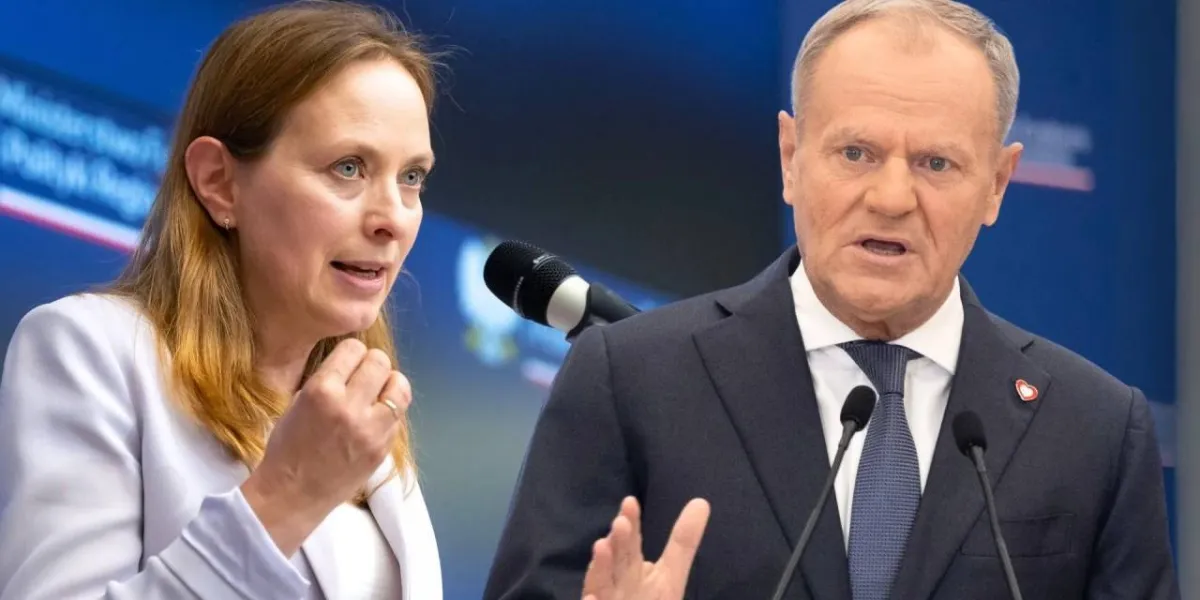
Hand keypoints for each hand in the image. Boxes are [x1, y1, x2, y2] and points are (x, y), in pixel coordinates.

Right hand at [241, 338, 409, 554]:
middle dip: (372, 365)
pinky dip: (389, 412)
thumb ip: (329, 381)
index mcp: (321, 390)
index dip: (352, 354)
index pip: (354, 348)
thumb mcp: (299, 402)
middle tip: (364, 378)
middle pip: (380, 362)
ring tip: (378, 395)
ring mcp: (370, 429)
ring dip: (389, 386)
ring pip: (399, 386)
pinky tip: (375, 419)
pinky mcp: (383, 448)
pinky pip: (398, 416)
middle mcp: (349, 406)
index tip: (348, 363)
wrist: (293, 494)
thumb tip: (354, 363)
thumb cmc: (289, 447)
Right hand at [582, 497, 710, 599]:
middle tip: (621, 523)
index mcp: (631, 568)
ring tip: (601, 546)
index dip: (631, 523)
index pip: (630, 542)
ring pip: (600, 584)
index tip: (631, 501)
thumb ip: (683, 542)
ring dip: (599, 568)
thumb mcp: (671, 574)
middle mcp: (615, 581)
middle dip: (617, 542)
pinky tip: (591, 598)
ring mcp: (606, 599)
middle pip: (616, 560)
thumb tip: (701, 502)